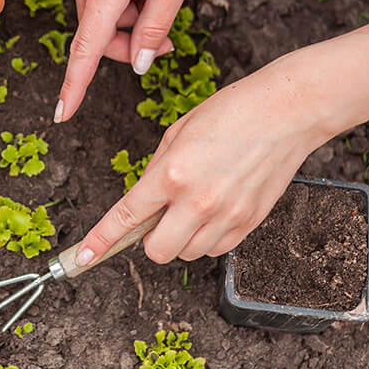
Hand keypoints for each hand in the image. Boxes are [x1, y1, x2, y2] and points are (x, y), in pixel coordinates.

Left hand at [73, 55, 326, 264]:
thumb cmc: (231, 113)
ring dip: (182, 238)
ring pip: (188, 254)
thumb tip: (145, 203)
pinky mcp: (250, 224)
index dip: (100, 241)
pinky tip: (215, 210)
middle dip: (151, 240)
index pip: (126, 218)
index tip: (82, 256)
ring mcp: (226, 216)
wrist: (286, 112)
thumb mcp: (177, 133)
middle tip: (160, 217)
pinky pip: (217, 249)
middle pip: (157, 252)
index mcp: (171, 174)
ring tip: (195, 205)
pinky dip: (208, 238)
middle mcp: (197, 201)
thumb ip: (156, 172)